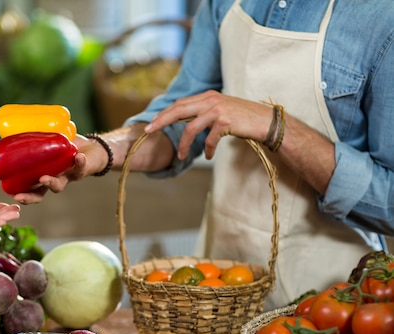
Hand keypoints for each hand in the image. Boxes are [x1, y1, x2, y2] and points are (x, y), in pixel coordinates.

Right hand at [0, 136, 97, 204]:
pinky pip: (80, 168)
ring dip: (51, 183)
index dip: (14, 187)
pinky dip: (79, 162)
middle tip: (18, 197)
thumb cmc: (66, 147)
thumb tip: (2, 141)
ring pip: (58, 186)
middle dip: (29, 197)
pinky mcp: (82, 170)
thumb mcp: (46, 144)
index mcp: (42, 175)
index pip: (27, 187)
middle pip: (40, 194)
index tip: (1, 186)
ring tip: (44, 178)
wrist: (94, 149)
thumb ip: (29, 143)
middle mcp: (54, 180)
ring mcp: (67, 177)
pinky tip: (78, 156)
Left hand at [144, 90, 272, 159]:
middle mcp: (210, 100)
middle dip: (161, 121)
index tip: (152, 123)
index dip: (164, 113)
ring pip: (191, 129)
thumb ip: (204, 112)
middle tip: (148, 131)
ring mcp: (218, 110)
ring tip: (180, 156)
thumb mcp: (221, 110)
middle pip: (178, 110)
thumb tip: (185, 121)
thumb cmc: (243, 118)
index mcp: (207, 96)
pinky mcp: (225, 122)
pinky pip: (209, 139)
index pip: (180, 103)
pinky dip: (207, 150)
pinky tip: (209, 156)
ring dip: (183, 145)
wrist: (266, 121)